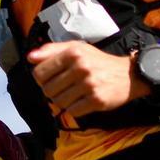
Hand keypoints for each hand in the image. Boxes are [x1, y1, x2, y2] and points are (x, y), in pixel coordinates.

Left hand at [26, 41, 147, 116]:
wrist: (129, 75)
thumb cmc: (98, 61)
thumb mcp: (77, 48)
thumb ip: (51, 50)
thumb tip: (30, 57)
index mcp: (72, 52)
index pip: (40, 72)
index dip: (42, 78)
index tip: (51, 78)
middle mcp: (80, 67)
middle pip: (47, 89)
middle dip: (53, 91)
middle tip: (65, 87)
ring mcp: (89, 85)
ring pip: (59, 102)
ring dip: (63, 101)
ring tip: (74, 94)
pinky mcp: (96, 100)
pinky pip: (73, 111)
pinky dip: (75, 109)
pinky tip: (83, 101)